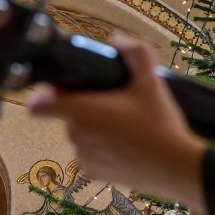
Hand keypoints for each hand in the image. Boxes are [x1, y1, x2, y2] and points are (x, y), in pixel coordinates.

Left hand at [28, 34, 207, 209]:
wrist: (175, 168)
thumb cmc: (159, 123)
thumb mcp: (152, 81)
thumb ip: (135, 53)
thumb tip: (118, 40)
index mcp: (81, 111)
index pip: (39, 103)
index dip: (47, 93)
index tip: (70, 86)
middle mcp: (74, 136)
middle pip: (67, 114)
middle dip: (86, 105)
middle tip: (117, 100)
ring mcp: (83, 158)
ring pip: (80, 133)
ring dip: (95, 126)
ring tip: (127, 124)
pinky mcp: (94, 174)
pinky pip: (89, 153)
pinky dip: (102, 147)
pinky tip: (128, 144)